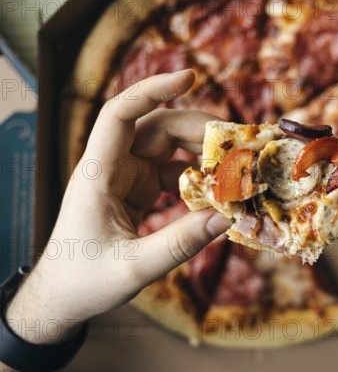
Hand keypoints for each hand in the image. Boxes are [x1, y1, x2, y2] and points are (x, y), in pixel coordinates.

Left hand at [6, 70, 230, 344]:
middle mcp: (111, 167)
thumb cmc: (85, 281)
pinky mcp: (136, 190)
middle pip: (156, 128)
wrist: (63, 295)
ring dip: (201, 152)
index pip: (119, 115)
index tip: (190, 77)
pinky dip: (196, 177)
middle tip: (239, 143)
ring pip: (167, 147)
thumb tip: (229, 217)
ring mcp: (124, 176)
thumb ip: (181, 243)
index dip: (152, 90)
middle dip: (198, 130)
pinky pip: (171, 171)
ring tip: (236, 165)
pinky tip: (217, 189)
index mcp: (98, 175)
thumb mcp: (135, 267)